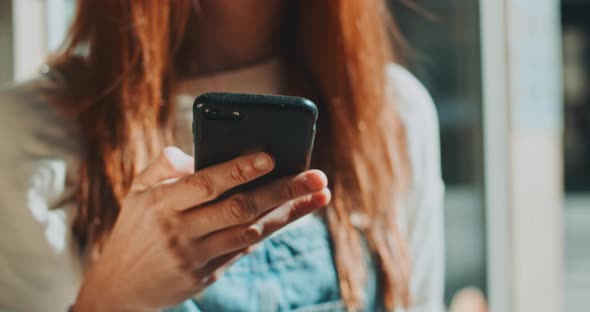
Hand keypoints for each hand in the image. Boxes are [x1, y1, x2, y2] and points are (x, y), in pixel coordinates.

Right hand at [73, 147, 330, 311]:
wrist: (120, 288)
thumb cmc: (134, 231)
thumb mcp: (136, 193)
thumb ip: (162, 166)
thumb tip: (193, 151)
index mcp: (162, 204)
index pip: (207, 183)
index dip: (240, 169)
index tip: (271, 156)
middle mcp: (180, 231)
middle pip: (239, 207)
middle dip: (282, 190)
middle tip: (315, 175)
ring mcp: (195, 256)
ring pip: (250, 231)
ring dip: (287, 212)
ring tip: (317, 194)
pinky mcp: (206, 275)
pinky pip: (244, 249)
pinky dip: (268, 230)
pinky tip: (292, 213)